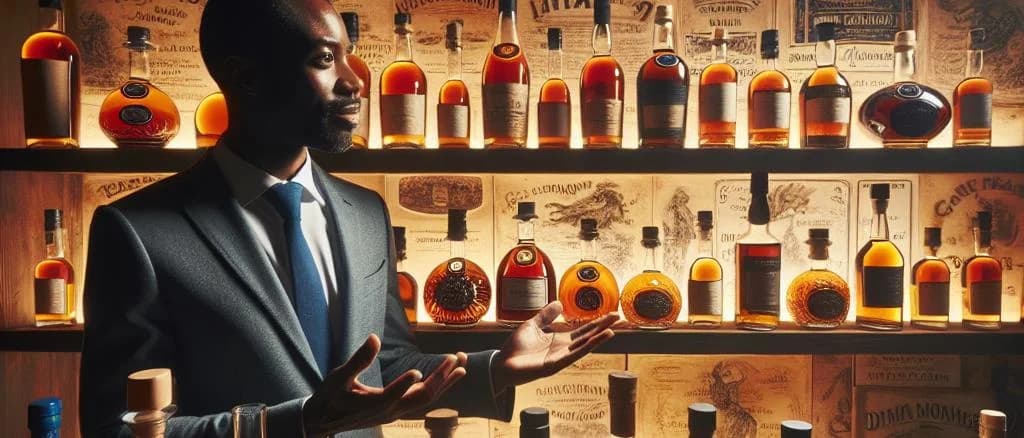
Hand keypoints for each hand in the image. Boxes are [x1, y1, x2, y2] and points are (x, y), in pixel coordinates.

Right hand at [302, 334, 466, 436]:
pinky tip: (448, 376)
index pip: (392, 395)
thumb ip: (358, 360)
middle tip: (455, 358)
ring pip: (428, 400)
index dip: (404, 384)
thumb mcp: (338, 377)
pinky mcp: (399, 411)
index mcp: (373, 405)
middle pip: (422, 397)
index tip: (417, 370)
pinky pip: (424, 400)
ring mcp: (397, 413)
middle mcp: (390, 412)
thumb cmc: (330, 397)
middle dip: (440, 378)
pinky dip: (439, 387)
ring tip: (462, 364)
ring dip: (446, 382)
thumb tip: (374, 338)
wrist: (325, 421)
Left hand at [491, 302, 616, 390]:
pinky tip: (593, 342)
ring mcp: (559, 358)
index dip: (597, 322)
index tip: (611, 315)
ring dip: (597, 339)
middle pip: (587, 336)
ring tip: (612, 330)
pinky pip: (571, 356)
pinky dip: (583, 349)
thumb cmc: (516, 347)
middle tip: (619, 318)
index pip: (583, 329)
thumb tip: (559, 302)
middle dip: (603, 327)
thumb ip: (546, 316)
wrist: (502, 363)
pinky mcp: (552, 365)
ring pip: (582, 347)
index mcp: (559, 339)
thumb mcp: (532, 325)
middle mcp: (563, 349)